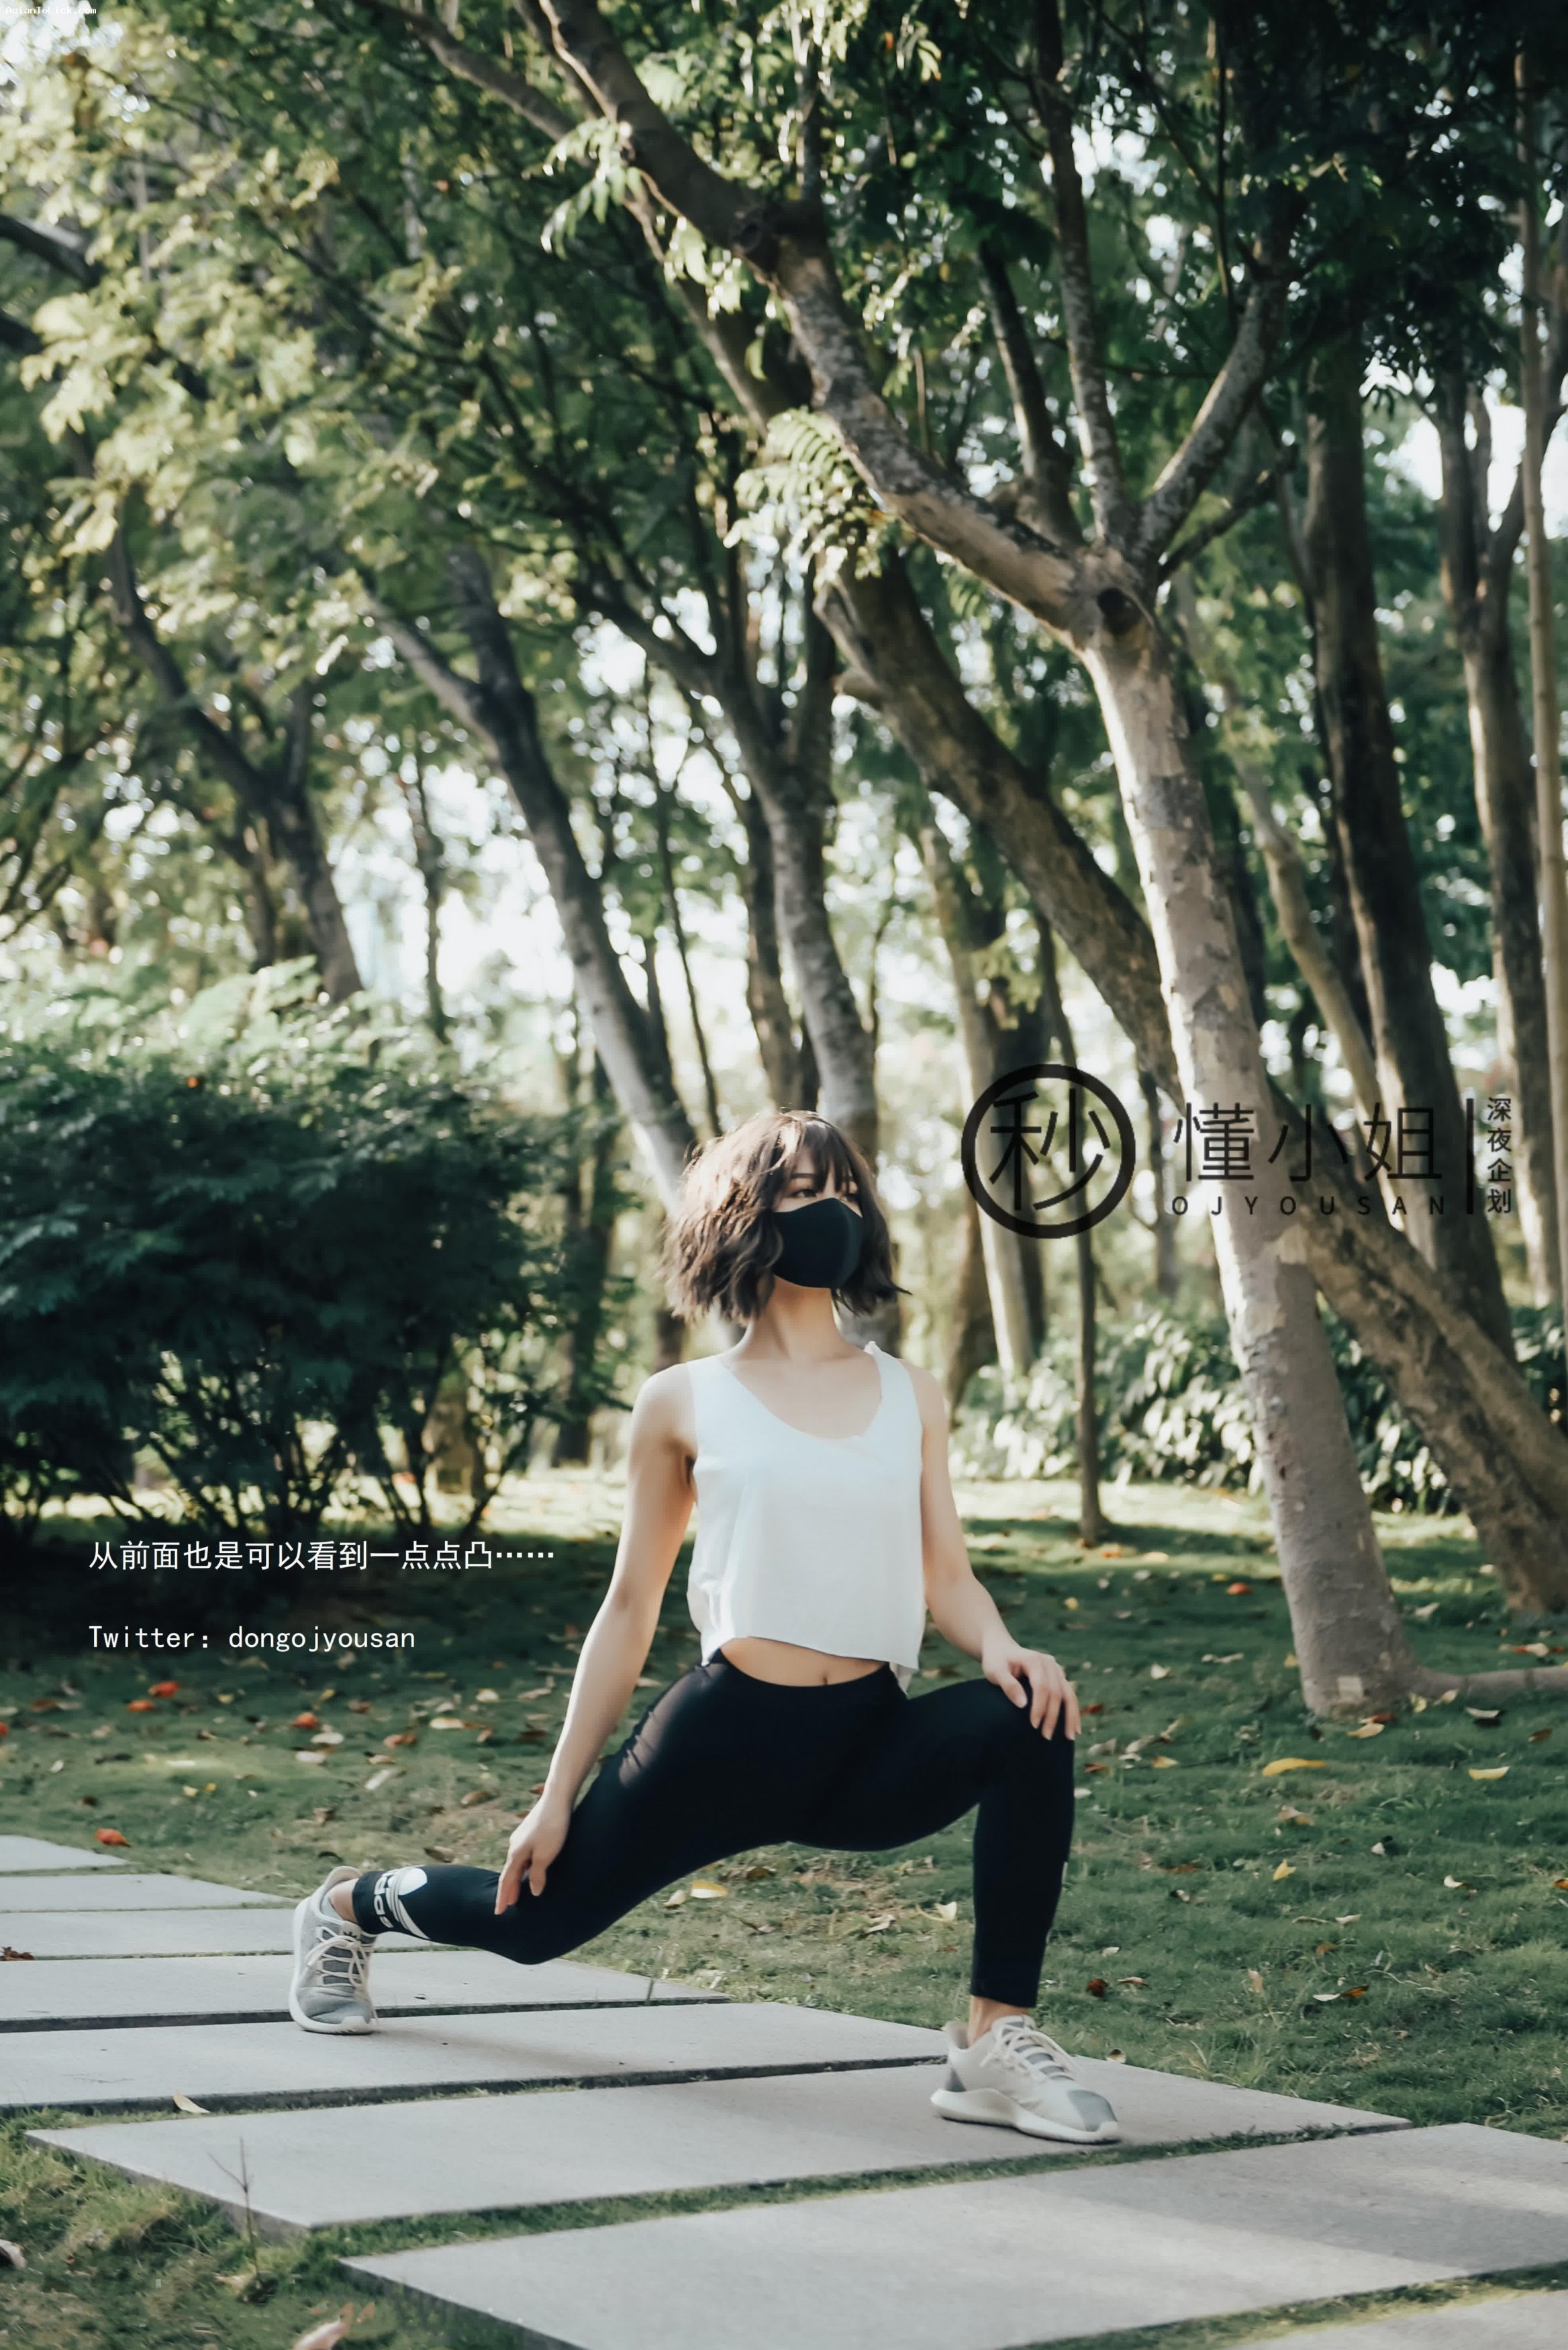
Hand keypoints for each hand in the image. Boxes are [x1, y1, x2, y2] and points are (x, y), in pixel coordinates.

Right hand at [495, 1790, 571, 1911]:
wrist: (557, 1798)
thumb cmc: (552, 1827)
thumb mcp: (546, 1855)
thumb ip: (537, 1874)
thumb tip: (533, 1891)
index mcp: (516, 1854)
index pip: (506, 1880)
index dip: (502, 1897)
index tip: (498, 1912)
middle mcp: (514, 1846)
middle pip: (509, 1872)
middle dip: (508, 1890)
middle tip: (506, 1906)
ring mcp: (521, 1838)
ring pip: (517, 1863)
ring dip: (516, 1878)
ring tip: (517, 1892)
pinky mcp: (530, 1832)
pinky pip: (523, 1855)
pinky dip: (523, 1867)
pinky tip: (528, 1868)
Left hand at [981, 1636, 1080, 1739]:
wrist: (1001, 1649)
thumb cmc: (996, 1662)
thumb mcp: (995, 1671)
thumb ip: (1008, 1685)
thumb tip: (1023, 1704)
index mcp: (1034, 1659)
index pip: (1041, 1686)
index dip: (1039, 1707)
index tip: (1034, 1725)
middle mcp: (1049, 1662)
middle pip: (1056, 1691)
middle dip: (1053, 1716)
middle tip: (1046, 1736)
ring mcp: (1056, 1669)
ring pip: (1068, 1693)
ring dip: (1071, 1716)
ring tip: (1070, 1737)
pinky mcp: (1058, 1676)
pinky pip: (1069, 1694)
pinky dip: (1073, 1711)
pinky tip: (1075, 1727)